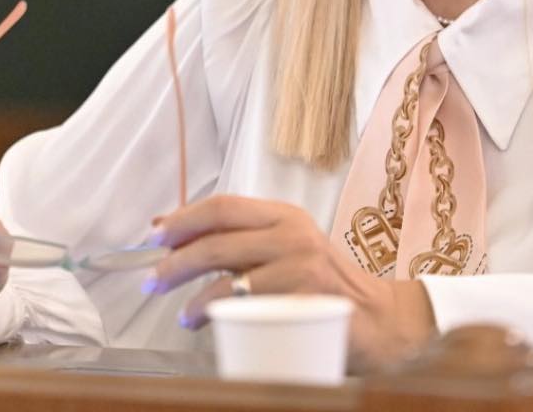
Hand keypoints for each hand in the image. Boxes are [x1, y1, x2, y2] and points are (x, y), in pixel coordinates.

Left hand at [144, 195, 435, 370]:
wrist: (380, 319)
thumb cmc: (324, 287)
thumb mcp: (288, 251)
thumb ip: (246, 244)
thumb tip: (181, 243)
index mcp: (286, 215)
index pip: (225, 206)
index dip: (184, 218)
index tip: (155, 234)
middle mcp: (294, 233)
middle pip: (220, 240)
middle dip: (176, 261)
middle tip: (152, 280)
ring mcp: (302, 266)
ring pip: (229, 277)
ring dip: (192, 298)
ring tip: (181, 314)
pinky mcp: (306, 299)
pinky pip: (248, 307)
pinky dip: (217, 317)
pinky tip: (205, 324)